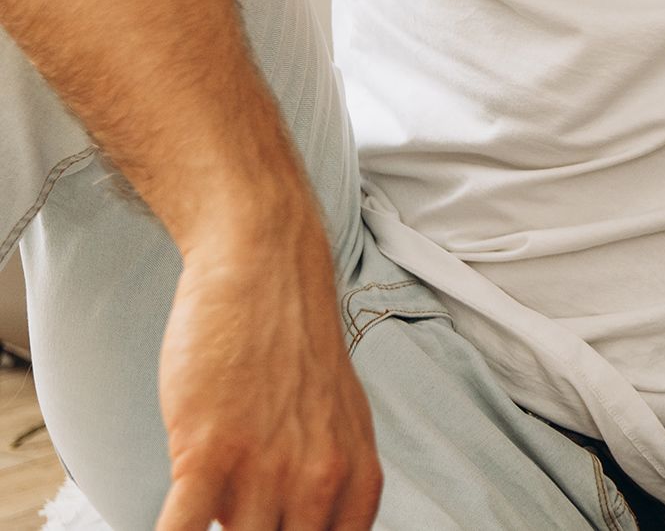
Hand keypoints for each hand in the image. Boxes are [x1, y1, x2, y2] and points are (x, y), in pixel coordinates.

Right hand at [154, 239, 381, 530]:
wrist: (266, 269)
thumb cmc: (291, 343)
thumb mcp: (336, 417)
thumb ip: (326, 479)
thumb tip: (287, 525)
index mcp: (355, 476)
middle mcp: (320, 481)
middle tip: (237, 527)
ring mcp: (265, 469)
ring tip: (199, 517)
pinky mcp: (208, 452)